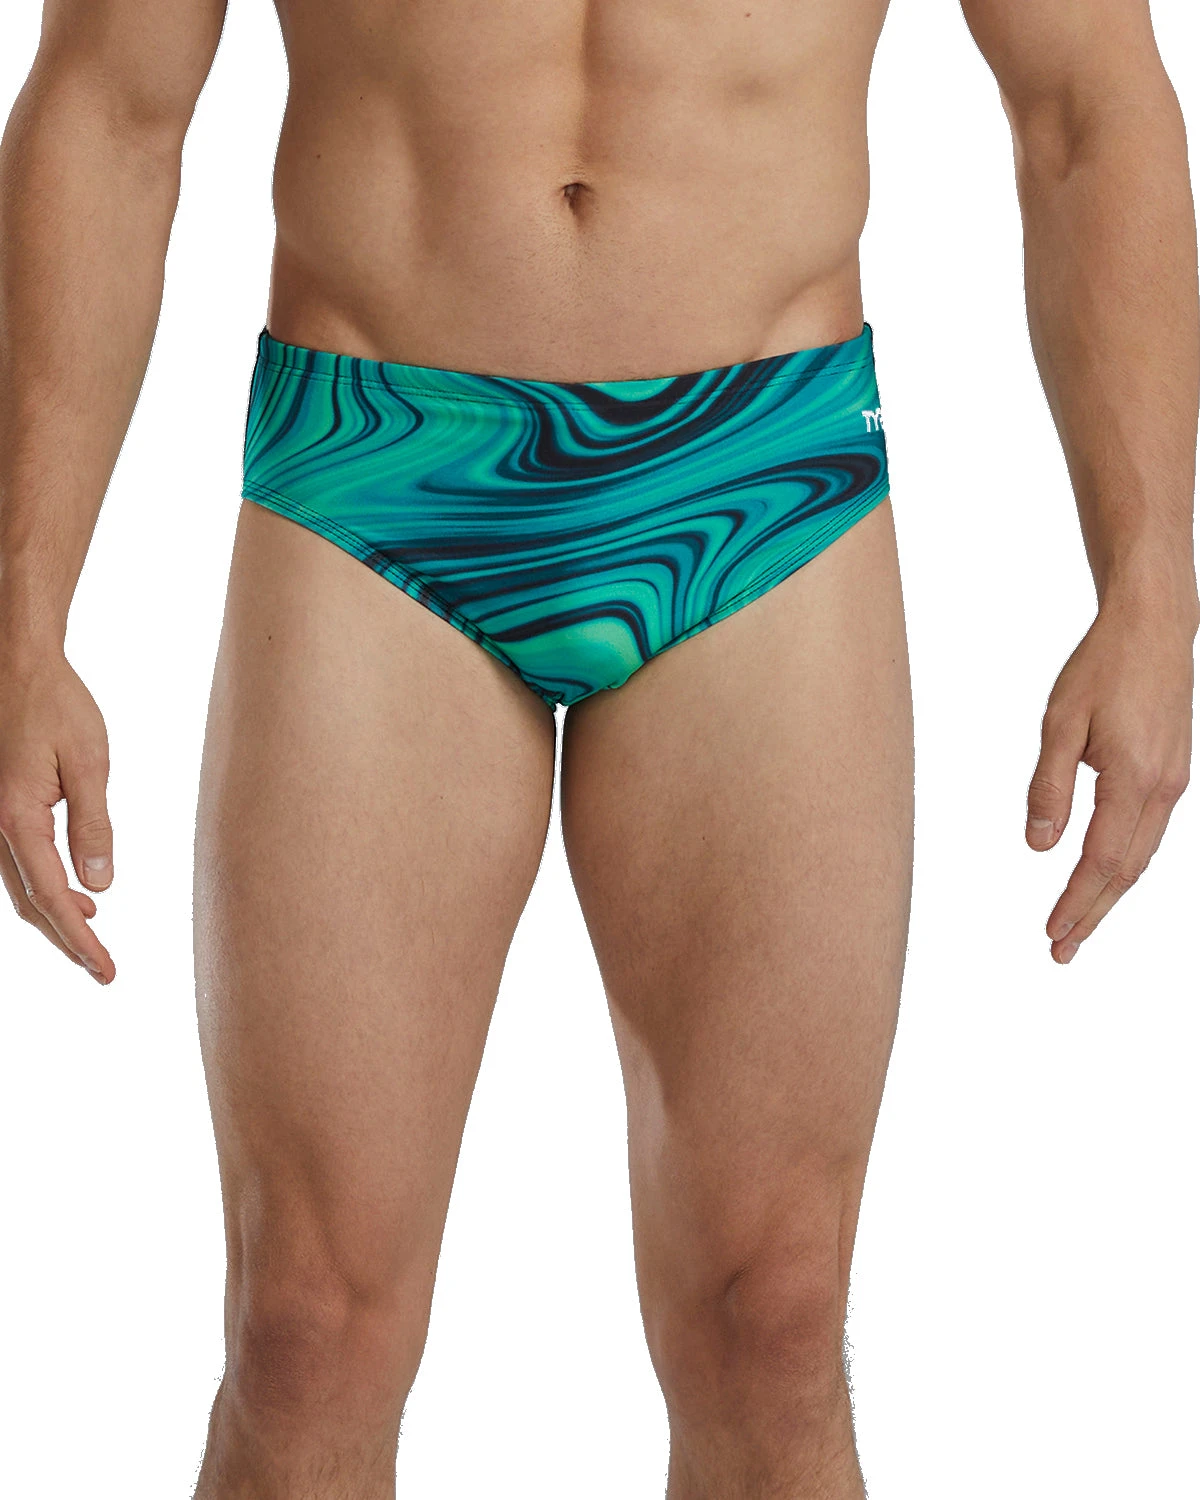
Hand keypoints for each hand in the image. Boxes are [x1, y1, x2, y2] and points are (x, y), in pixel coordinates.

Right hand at [0, 652, 115, 983]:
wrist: (18, 663)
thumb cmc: (56, 705)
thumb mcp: (90, 762)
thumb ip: (94, 825)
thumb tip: (99, 884)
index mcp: (16, 816)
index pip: (51, 895)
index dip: (78, 938)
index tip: (105, 968)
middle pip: (30, 901)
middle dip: (68, 939)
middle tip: (104, 970)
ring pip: (21, 885)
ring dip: (56, 914)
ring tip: (95, 937)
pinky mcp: (1, 805)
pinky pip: (18, 860)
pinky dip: (46, 885)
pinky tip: (77, 893)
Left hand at [1026, 602, 1194, 963]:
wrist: (1153, 627)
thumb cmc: (1101, 668)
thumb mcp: (1060, 724)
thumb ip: (1049, 787)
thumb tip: (1039, 846)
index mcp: (1134, 779)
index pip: (1102, 860)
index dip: (1077, 902)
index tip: (1052, 933)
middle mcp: (1163, 788)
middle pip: (1127, 870)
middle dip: (1093, 914)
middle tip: (1061, 952)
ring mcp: (1175, 781)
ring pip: (1141, 855)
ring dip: (1109, 894)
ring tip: (1077, 925)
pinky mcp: (1175, 771)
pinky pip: (1149, 832)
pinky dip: (1125, 863)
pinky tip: (1103, 877)